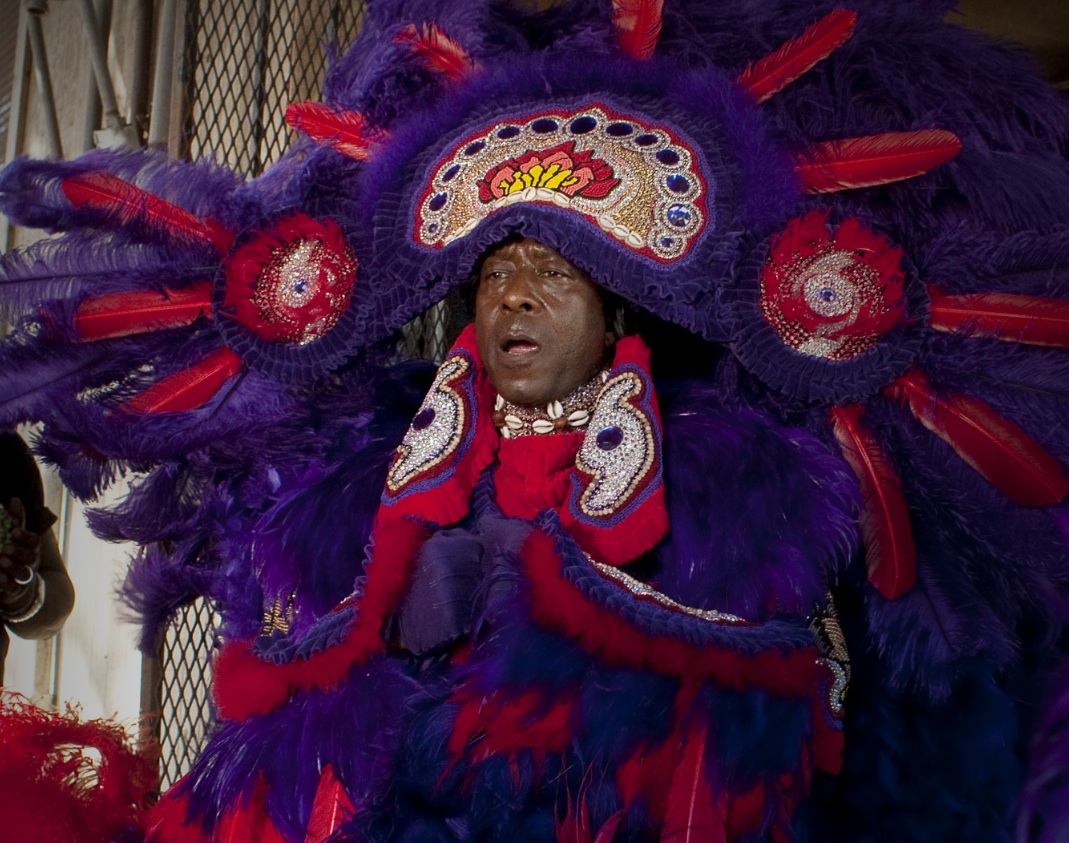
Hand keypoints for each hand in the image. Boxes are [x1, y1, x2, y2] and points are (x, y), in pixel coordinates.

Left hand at [0, 498, 41, 612]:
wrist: (22, 587)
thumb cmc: (17, 554)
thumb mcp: (17, 537)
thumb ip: (16, 520)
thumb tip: (13, 499)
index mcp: (32, 548)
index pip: (34, 541)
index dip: (25, 537)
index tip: (14, 531)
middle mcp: (31, 563)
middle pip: (30, 557)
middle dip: (19, 552)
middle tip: (6, 548)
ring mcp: (24, 577)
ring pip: (23, 573)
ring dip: (13, 568)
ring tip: (1, 562)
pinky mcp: (15, 591)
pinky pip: (13, 588)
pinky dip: (6, 583)